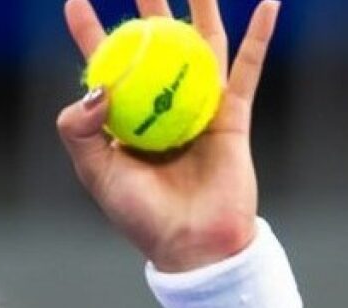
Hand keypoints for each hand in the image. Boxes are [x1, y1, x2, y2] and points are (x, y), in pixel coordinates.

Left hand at [58, 0, 279, 271]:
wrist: (193, 244)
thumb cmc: (140, 215)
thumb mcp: (96, 174)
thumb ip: (80, 131)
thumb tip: (97, 87)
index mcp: (123, 119)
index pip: (105, 65)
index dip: (89, 32)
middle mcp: (160, 106)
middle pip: (154, 45)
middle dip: (148, 8)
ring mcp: (197, 108)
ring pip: (201, 46)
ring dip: (200, 8)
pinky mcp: (232, 117)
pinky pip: (247, 69)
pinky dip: (259, 36)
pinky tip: (268, 4)